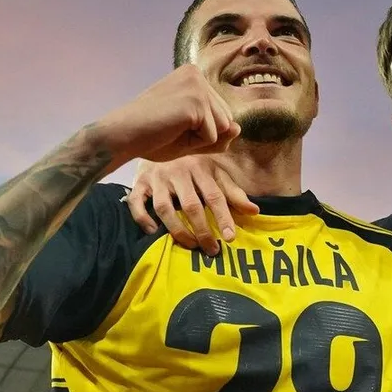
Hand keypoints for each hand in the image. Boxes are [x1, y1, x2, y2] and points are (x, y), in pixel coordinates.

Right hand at [96, 64, 239, 164]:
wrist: (121, 136)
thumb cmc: (152, 136)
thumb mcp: (192, 136)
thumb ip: (219, 133)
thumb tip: (237, 127)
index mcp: (194, 76)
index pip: (222, 114)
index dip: (201, 131)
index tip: (173, 124)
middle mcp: (197, 74)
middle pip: (226, 120)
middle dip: (203, 135)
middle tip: (171, 129)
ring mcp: (197, 86)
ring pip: (223, 129)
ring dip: (199, 140)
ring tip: (172, 129)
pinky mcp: (196, 101)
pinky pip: (212, 136)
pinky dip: (194, 143)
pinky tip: (171, 131)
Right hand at [129, 156, 258, 253]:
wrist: (160, 141)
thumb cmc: (193, 164)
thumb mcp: (215, 174)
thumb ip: (233, 193)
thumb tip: (254, 211)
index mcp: (200, 169)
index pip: (214, 196)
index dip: (223, 217)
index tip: (230, 238)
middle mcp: (178, 172)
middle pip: (191, 205)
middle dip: (202, 230)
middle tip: (211, 250)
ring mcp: (157, 178)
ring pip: (164, 208)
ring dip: (177, 230)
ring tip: (190, 245)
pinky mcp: (139, 182)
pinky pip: (136, 202)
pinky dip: (142, 218)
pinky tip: (154, 232)